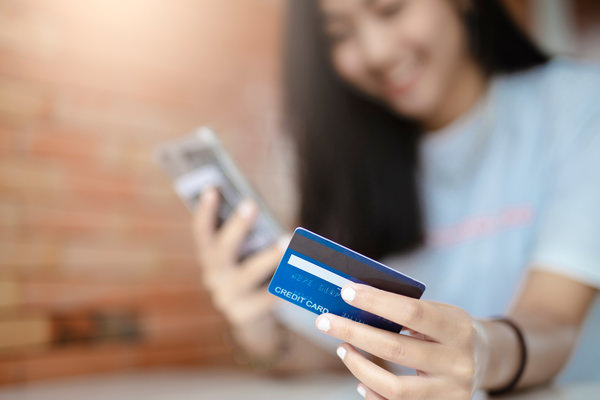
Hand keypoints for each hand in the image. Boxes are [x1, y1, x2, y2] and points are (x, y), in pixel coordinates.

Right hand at [193, 188, 284, 327]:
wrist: (251, 319)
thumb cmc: (252, 273)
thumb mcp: (246, 254)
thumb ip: (251, 236)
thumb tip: (264, 207)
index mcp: (210, 257)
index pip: (202, 232)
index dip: (205, 211)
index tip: (212, 189)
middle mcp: (214, 276)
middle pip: (222, 250)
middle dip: (236, 226)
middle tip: (251, 203)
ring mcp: (227, 297)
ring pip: (248, 273)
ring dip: (269, 256)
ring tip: (287, 240)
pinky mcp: (244, 314)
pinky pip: (266, 297)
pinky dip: (283, 284)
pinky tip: (299, 273)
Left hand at [315, 284, 490, 399]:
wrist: (486, 360)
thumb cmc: (449, 329)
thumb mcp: (439, 312)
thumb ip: (407, 310)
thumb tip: (356, 302)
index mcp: (458, 329)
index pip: (411, 313)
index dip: (376, 301)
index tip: (346, 292)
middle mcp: (458, 363)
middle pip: (395, 349)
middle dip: (354, 333)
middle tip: (325, 321)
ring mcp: (450, 392)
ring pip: (394, 387)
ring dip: (359, 367)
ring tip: (341, 348)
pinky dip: (373, 394)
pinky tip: (360, 380)